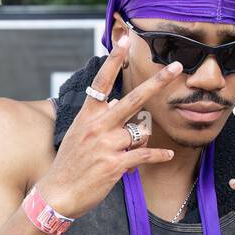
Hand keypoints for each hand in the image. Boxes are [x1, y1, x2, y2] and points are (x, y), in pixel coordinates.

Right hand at [34, 36, 180, 218]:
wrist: (58, 194)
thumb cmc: (69, 165)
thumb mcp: (78, 135)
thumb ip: (99, 118)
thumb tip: (116, 105)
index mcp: (88, 115)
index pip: (102, 82)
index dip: (113, 60)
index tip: (124, 40)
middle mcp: (98, 126)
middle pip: (134, 99)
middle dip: (157, 82)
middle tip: (177, 66)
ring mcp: (107, 145)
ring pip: (141, 133)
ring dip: (142, 141)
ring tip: (128, 152)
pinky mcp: (116, 164)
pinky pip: (145, 155)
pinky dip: (159, 155)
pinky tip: (168, 155)